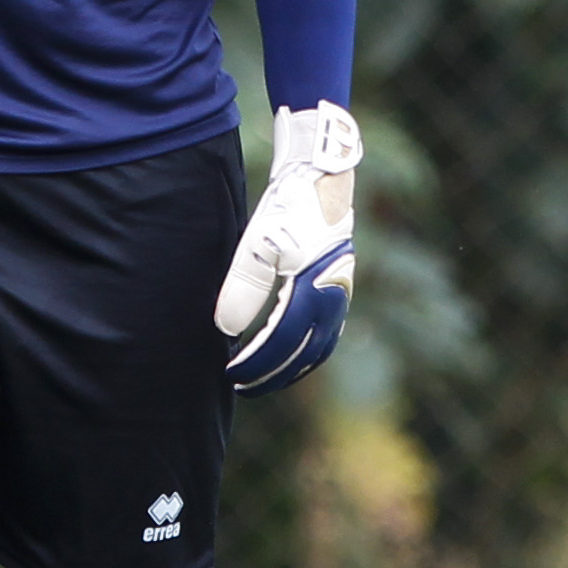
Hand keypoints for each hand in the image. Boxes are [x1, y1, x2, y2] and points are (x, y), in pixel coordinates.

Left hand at [216, 101, 360, 394]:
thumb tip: (227, 330)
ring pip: (319, 348)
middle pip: (302, 356)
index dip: (254, 365)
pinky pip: (328, 334)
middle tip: (240, 387)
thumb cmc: (287, 210)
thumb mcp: (257, 246)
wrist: (322, 181)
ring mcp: (340, 296)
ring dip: (291, 367)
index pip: (280, 345)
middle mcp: (332, 301)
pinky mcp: (340, 288)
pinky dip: (308, 352)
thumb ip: (244, 289)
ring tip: (262, 377)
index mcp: (311, 294)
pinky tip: (289, 353)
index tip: (230, 376)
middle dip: (271, 375)